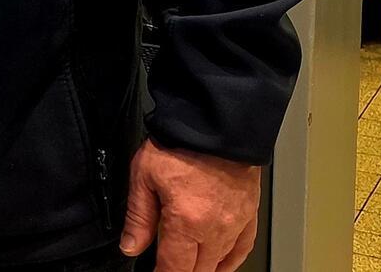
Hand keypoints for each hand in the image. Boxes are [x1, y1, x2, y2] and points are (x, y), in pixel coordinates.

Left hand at [118, 140, 260, 271]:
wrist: (216, 123)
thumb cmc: (181, 143)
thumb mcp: (144, 176)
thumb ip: (139, 217)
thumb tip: (131, 246)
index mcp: (187, 222)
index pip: (174, 268)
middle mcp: (215, 229)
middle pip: (198, 270)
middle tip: (169, 267)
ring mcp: (236, 224)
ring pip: (220, 263)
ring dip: (204, 268)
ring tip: (189, 266)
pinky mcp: (249, 214)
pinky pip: (242, 249)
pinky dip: (230, 261)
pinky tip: (220, 264)